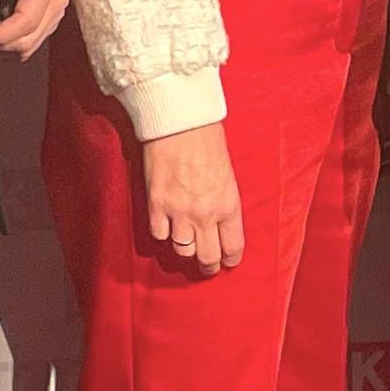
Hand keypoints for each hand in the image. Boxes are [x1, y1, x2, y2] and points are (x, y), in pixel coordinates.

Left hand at [0, 0, 67, 57]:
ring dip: (4, 42)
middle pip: (28, 37)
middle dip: (0, 39)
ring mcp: (56, 12)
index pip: (26, 21)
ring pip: (29, 44)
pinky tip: (0, 28)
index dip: (1, 34)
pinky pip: (30, 42)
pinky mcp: (50, 22)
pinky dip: (11, 41)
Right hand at [143, 122, 244, 275]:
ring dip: (185, 248)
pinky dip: (163, 233)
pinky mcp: (156, 205)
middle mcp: (205, 214)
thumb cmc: (208, 142)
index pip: (233, 247)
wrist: (181, 123)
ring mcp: (179, 212)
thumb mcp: (227, 175)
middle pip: (207, 257)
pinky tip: (166, 225)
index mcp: (229, 205)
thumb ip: (224, 202)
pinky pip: (159, 234)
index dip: (230, 259)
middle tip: (207, 267)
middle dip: (209, 266)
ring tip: (186, 244)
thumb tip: (219, 224)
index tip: (227, 261)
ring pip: (183, 250)